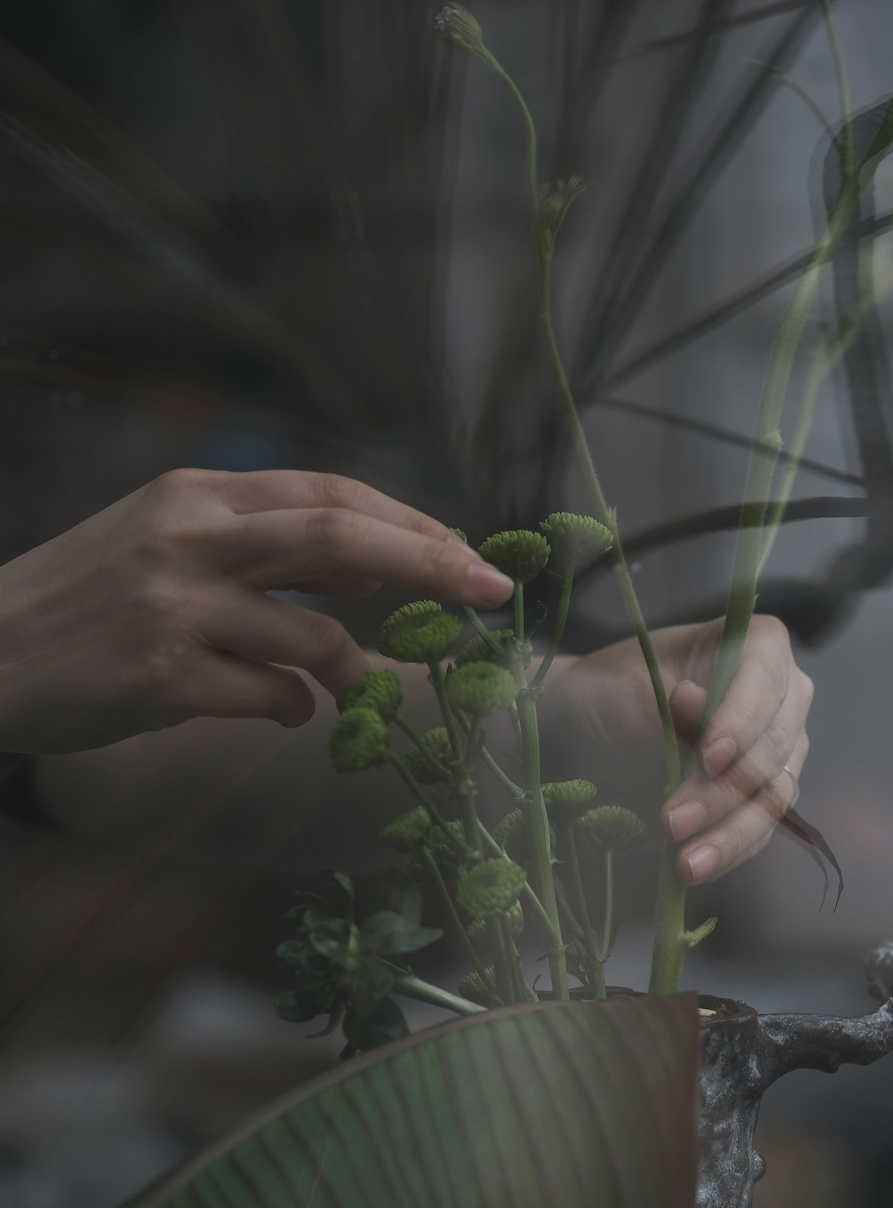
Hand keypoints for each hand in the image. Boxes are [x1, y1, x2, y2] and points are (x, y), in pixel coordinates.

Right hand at [0, 468, 511, 752]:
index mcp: (195, 496)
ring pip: (315, 635)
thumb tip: (380, 567)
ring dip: (356, 672)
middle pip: (337, 534)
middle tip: (490, 593)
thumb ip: (264, 547)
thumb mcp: (166, 542)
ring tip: (356, 693)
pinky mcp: (164, 679)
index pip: (328, 493)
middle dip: (428, 561)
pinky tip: (282, 714)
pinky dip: (295, 710)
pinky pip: (271, 698)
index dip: (408, 523)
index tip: (466, 555)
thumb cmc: (86, 602)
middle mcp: (189, 539)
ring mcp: (176, 608)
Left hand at [547, 615, 813, 883]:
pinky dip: (726, 852)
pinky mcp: (759, 801)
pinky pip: (758, 832)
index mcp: (754, 645)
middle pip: (776, 745)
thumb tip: (694, 703)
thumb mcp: (625, 691)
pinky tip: (692, 868)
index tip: (709, 757)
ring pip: (773, 797)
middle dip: (724, 789)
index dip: (743, 719)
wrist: (583, 736)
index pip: (765, 677)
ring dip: (728, 833)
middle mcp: (780, 697)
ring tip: (684, 863)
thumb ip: (665, 703)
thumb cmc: (606, 695)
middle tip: (672, 820)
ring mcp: (777, 752)